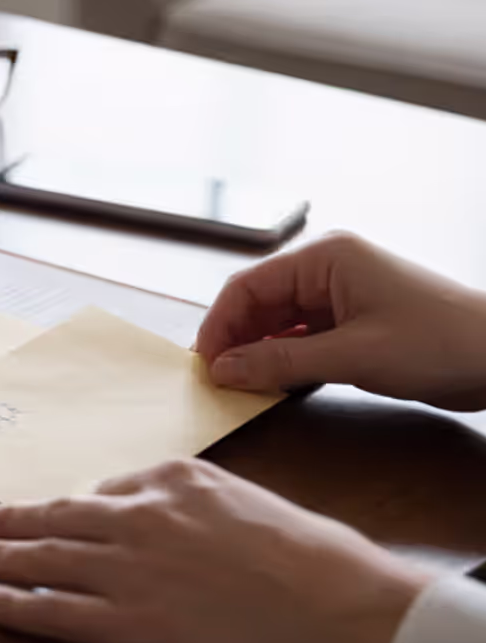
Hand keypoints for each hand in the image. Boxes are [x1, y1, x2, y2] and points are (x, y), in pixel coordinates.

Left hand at [0, 460, 432, 642]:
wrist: (346, 617)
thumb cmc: (324, 567)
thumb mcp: (256, 505)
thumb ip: (203, 507)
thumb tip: (177, 521)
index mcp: (175, 479)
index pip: (107, 488)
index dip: (70, 506)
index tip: (49, 510)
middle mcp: (137, 515)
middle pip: (54, 515)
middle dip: (9, 520)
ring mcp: (123, 569)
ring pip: (38, 556)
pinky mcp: (122, 624)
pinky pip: (46, 610)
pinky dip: (5, 603)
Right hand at [197, 231, 485, 409]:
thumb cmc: (439, 342)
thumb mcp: (354, 356)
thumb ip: (281, 363)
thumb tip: (223, 369)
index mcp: (325, 257)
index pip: (248, 285)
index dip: (219, 324)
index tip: (203, 364)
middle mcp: (328, 269)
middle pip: (260, 302)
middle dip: (237, 339)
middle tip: (219, 381)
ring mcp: (343, 294)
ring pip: (280, 322)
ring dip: (260, 351)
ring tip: (242, 385)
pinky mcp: (356, 321)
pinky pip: (304, 336)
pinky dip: (287, 358)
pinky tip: (276, 382)